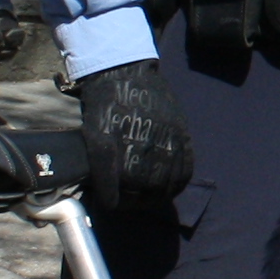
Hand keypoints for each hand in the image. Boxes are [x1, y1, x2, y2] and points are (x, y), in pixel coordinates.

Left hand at [77, 58, 195, 204]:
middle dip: (136, 203)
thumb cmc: (104, 109)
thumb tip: (107, 196)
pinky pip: (186, 169)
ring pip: (167, 187)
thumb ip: (101, 170)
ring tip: (151, 196)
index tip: (111, 201)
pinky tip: (172, 185)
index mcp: (120, 160)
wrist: (126, 75)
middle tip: (130, 201)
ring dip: (159, 196)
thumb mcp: (93, 140)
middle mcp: (146, 156)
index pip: (118, 199)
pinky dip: (179, 182)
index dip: (113, 203)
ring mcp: (168, 146)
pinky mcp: (182, 136)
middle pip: (145, 196)